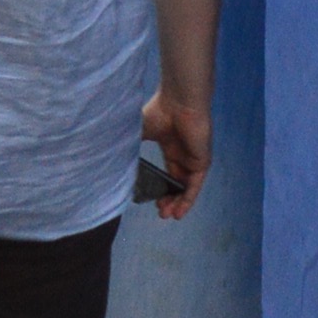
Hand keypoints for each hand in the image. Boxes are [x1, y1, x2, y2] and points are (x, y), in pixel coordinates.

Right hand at [139, 88, 209, 218]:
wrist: (179, 102)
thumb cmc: (158, 112)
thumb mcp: (139, 132)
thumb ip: (131, 147)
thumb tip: (115, 163)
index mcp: (170, 145)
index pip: (167, 172)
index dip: (160, 187)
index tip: (149, 198)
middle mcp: (183, 154)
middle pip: (177, 182)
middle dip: (168, 198)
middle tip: (158, 212)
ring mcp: (193, 158)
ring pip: (186, 187)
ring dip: (177, 203)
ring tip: (166, 215)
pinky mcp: (202, 162)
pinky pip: (195, 186)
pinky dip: (188, 200)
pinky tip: (179, 212)